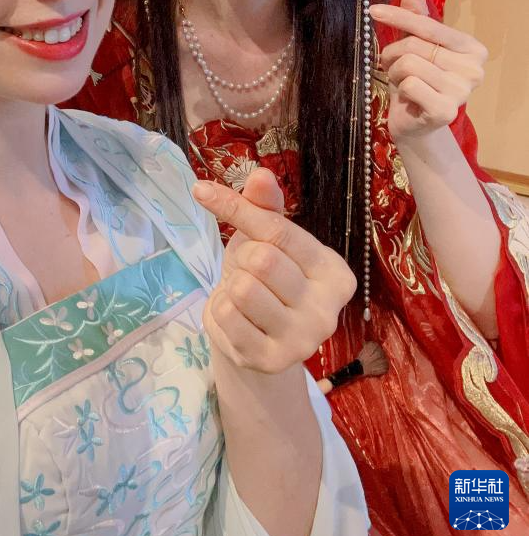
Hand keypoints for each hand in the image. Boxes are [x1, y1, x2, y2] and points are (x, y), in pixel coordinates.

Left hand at [193, 168, 355, 374]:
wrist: (255, 338)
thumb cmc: (265, 279)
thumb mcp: (265, 238)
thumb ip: (265, 207)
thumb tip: (261, 174)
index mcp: (334, 272)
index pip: (279, 229)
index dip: (236, 207)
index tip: (201, 191)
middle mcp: (328, 309)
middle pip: (262, 260)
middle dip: (243, 259)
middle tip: (249, 271)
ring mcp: (302, 340)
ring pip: (243, 289)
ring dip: (232, 286)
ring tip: (244, 296)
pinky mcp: (271, 360)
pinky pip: (227, 316)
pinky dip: (221, 310)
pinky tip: (237, 319)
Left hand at [371, 0, 486, 142]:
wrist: (415, 124)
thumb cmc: (417, 81)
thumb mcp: (416, 46)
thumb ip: (417, 17)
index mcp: (472, 48)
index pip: (430, 26)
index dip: (399, 17)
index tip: (372, 10)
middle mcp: (474, 69)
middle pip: (416, 45)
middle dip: (393, 54)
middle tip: (392, 67)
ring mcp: (462, 92)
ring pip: (409, 64)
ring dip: (395, 73)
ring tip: (402, 82)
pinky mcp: (446, 111)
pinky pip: (410, 85)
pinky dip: (400, 90)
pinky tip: (409, 99)